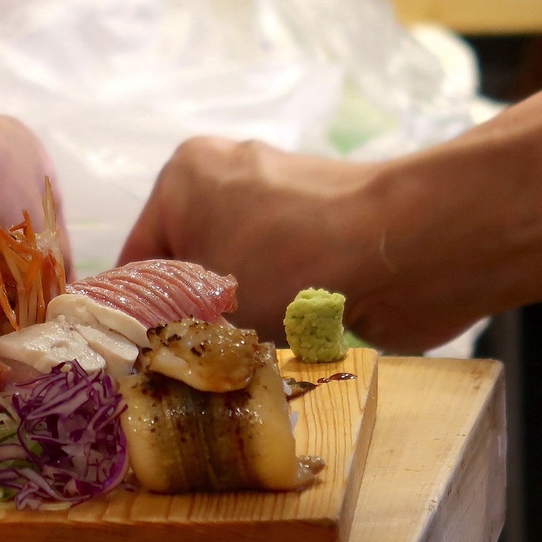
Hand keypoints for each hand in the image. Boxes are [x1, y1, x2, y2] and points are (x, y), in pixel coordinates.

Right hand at [118, 136, 498, 353]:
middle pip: (188, 267)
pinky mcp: (328, 225)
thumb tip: (149, 353)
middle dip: (192, 317)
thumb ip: (165, 326)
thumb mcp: (201, 302)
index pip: (136, 260)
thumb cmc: (282, 264)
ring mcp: (284, 198)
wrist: (404, 246)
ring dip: (238, 318)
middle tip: (191, 367)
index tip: (142, 365)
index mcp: (183, 176)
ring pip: (237, 276)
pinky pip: (282, 277)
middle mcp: (230, 175)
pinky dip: (279, 308)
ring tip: (238, 360)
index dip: (136, 318)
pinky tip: (281, 344)